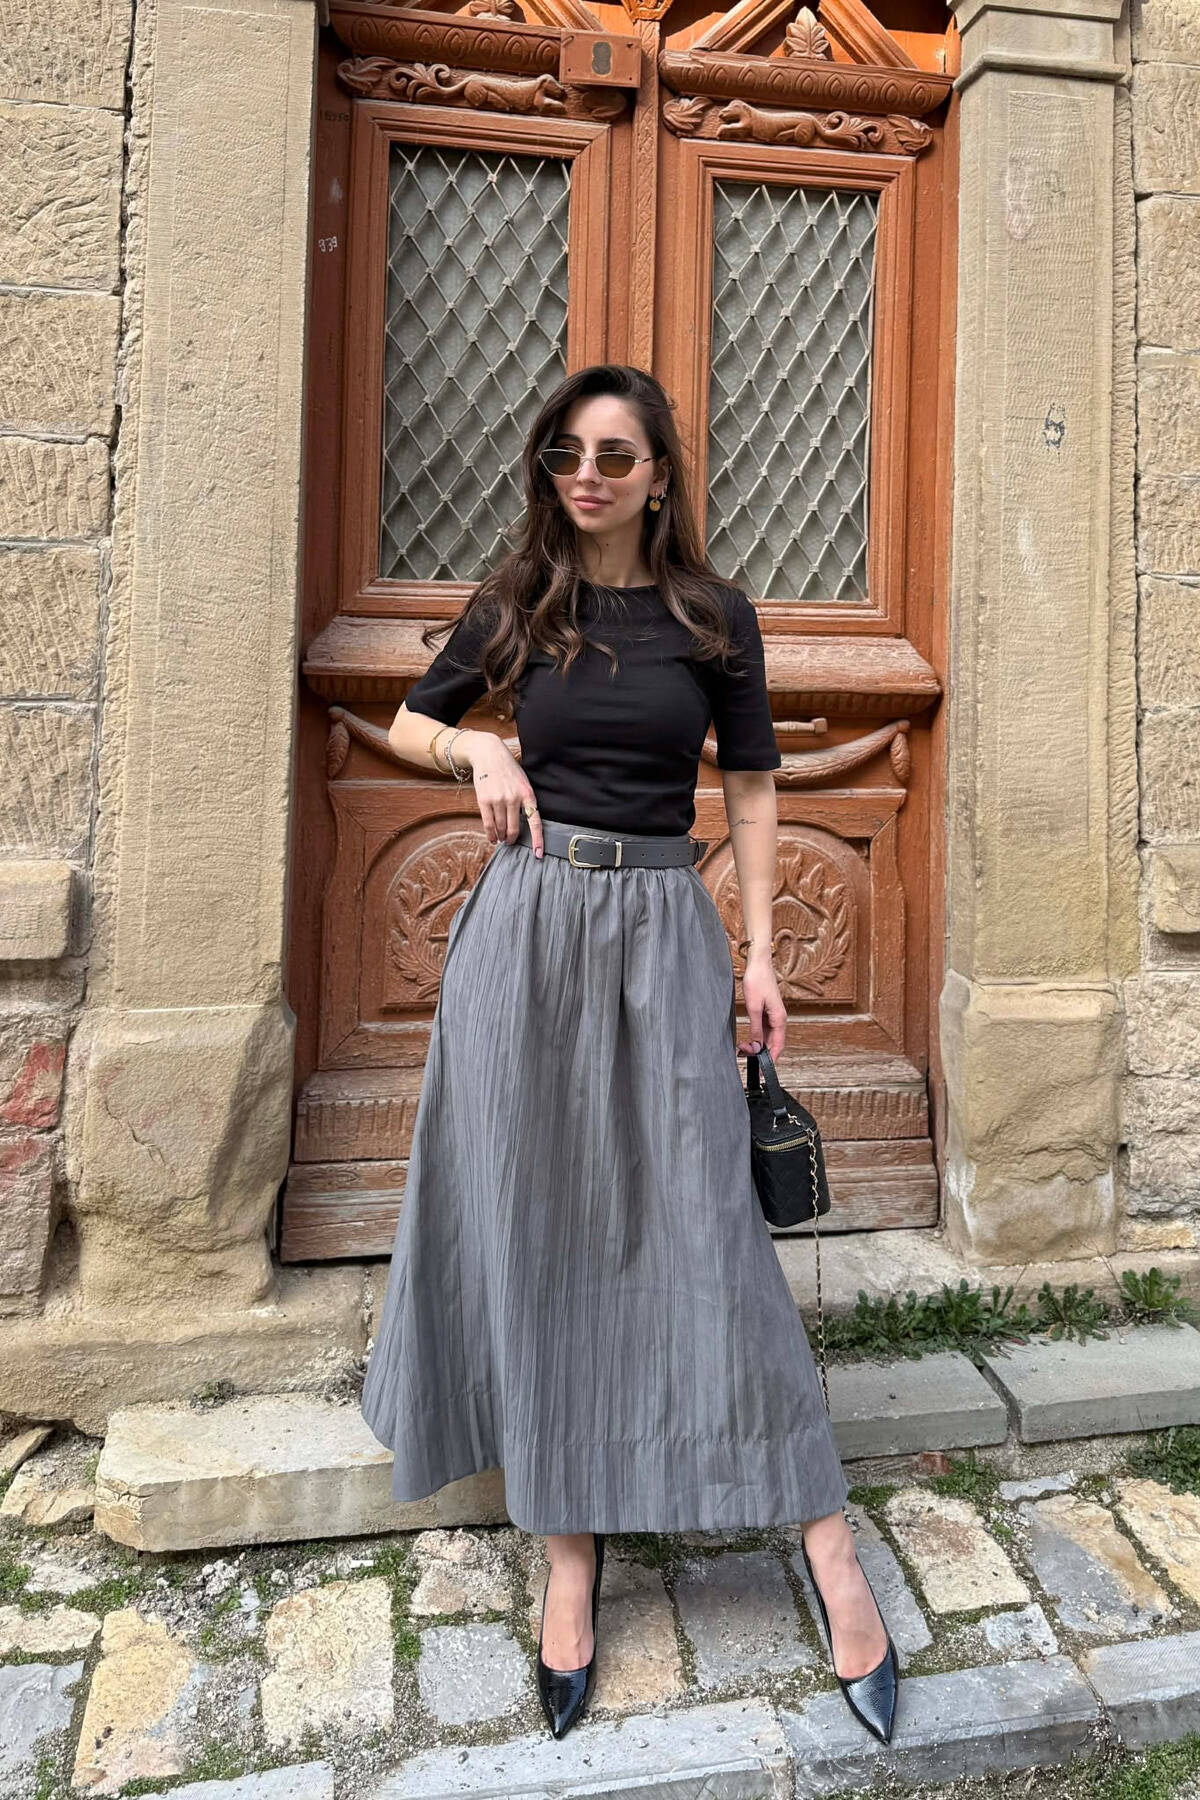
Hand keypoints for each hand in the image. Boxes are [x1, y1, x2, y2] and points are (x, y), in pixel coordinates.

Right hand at [459, 731, 544, 857]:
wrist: (489, 754)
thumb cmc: (508, 770)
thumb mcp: (523, 782)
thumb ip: (525, 800)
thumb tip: (525, 822)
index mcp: (527, 794)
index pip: (535, 822)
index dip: (537, 840)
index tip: (538, 854)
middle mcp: (514, 798)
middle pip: (514, 829)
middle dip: (511, 839)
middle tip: (510, 842)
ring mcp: (498, 800)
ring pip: (500, 828)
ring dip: (500, 837)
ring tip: (500, 839)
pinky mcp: (484, 800)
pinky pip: (488, 824)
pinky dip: (490, 834)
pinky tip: (492, 838)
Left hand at [736, 945, 786, 1062]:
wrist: (758, 963)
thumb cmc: (757, 980)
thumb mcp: (754, 1008)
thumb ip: (756, 1029)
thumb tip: (757, 1047)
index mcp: (780, 1019)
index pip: (778, 1046)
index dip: (771, 1060)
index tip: (762, 1070)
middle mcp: (779, 1019)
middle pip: (773, 1043)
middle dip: (761, 1053)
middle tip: (746, 1059)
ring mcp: (774, 1015)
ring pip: (768, 1037)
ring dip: (758, 1045)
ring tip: (744, 1050)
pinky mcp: (767, 1011)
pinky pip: (764, 1029)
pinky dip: (757, 1036)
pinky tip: (749, 1040)